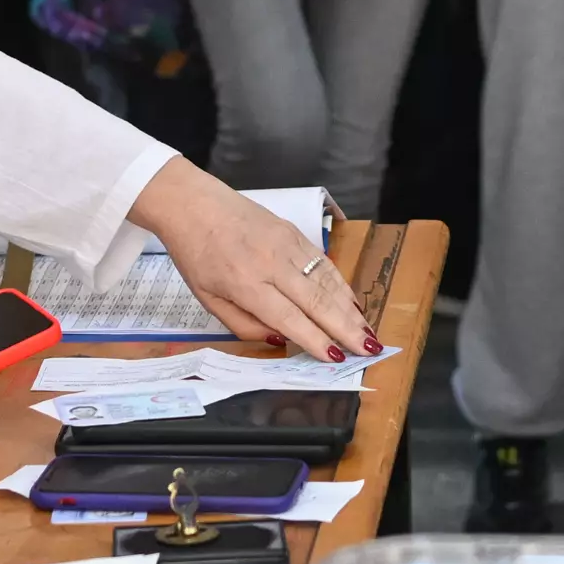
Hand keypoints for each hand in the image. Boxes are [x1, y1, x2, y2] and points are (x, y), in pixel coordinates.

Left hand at [128, 161, 375, 358]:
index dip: (316, 340)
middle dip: (346, 329)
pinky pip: (323, 263)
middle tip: (369, 351)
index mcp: (245, 284)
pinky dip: (342, 285)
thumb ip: (245, 325)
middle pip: (317, 301)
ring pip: (327, 281)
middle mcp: (271, 263)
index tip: (337, 359)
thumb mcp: (209, 300)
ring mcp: (286, 244)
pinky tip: (353, 303)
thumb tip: (282, 340)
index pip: (289, 318)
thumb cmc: (197, 256)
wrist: (194, 204)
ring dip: (351, 309)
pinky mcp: (294, 232)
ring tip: (368, 333)